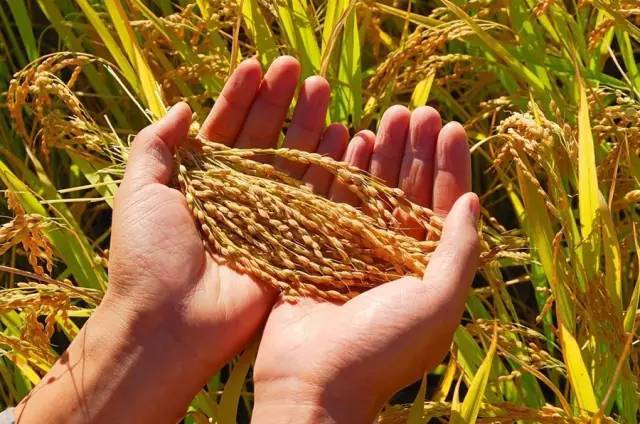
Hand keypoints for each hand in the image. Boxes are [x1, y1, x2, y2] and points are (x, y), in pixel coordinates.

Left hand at [15, 56, 320, 422]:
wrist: (170, 324)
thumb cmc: (148, 258)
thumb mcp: (139, 192)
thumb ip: (154, 146)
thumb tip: (180, 106)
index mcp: (202, 181)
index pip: (225, 129)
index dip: (240, 97)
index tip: (256, 66)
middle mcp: (238, 195)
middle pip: (264, 140)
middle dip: (280, 102)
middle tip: (297, 68)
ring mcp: (267, 218)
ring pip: (292, 162)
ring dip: (308, 125)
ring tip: (323, 90)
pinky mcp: (292, 241)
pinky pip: (315, 198)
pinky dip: (329, 167)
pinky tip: (342, 135)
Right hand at [252, 105, 479, 422]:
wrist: (312, 382)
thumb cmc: (381, 349)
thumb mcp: (436, 303)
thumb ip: (459, 252)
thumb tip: (474, 202)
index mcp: (426, 267)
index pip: (443, 205)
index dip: (449, 165)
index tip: (449, 125)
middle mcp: (392, 253)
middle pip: (407, 190)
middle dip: (415, 150)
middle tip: (418, 110)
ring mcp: (353, 248)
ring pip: (371, 189)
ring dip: (381, 152)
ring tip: (388, 115)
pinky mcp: (317, 245)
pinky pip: (331, 198)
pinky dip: (341, 170)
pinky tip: (349, 140)